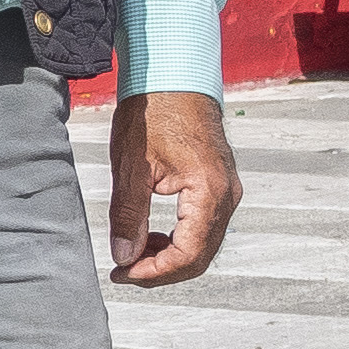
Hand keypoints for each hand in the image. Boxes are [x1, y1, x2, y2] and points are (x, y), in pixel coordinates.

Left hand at [108, 90, 237, 286]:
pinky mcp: (220, 186)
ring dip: (169, 256)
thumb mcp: (132, 165)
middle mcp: (227, 196)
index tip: (121, 273)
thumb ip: (128, 214)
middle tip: (123, 270)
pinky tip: (150, 234)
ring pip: (204, 244)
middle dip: (161, 270)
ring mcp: (227, 191)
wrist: (174, 75)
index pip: (188, 255)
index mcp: (209, 192)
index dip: (154, 272)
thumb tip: (124, 256)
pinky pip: (204, 227)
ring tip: (132, 251)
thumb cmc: (153, 112)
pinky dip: (178, 239)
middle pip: (200, 257)